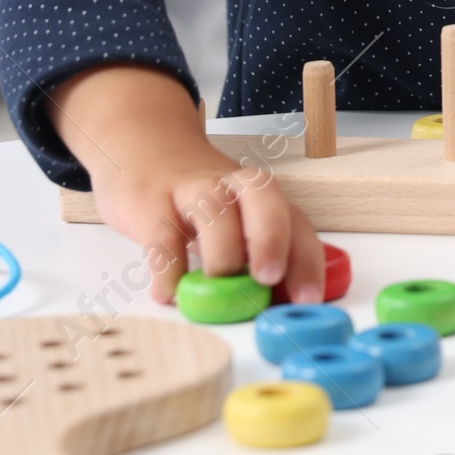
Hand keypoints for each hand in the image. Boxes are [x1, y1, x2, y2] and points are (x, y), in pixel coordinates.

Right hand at [50, 65, 326, 304]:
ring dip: (221, 254)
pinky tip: (170, 292)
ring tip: (216, 291)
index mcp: (260, 197)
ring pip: (214, 210)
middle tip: (267, 278)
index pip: (295, 222)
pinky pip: (162, 233)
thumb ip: (254, 258)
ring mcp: (189, 190)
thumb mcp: (232, 222)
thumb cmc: (198, 200)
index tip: (309, 300)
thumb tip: (277, 307)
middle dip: (271, 239)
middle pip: (263, 197)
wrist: (145, 147)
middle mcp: (231, 187)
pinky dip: (168, 267)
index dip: (307, 261)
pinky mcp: (149, 203)